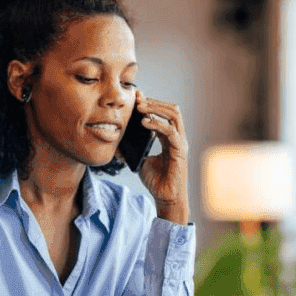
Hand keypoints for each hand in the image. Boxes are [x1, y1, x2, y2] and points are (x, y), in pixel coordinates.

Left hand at [134, 92, 188, 223]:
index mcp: (170, 138)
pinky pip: (171, 131)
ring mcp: (180, 143)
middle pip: (172, 109)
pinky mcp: (179, 151)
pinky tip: (144, 122)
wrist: (165, 198)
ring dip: (157, 108)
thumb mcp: (140, 161)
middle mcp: (177, 137)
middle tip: (138, 100)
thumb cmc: (156, 181)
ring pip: (174, 115)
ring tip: (141, 107)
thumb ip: (132, 151)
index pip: (164, 114)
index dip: (152, 103)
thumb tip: (115, 144)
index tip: (137, 97)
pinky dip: (157, 124)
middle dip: (155, 102)